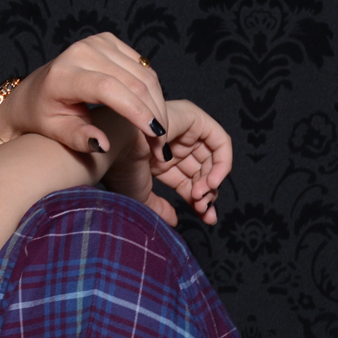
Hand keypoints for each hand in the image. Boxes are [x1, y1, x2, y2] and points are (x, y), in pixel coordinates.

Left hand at [0, 32, 168, 156]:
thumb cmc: (42, 117)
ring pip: (144, 74)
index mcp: (63, 74)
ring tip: (159, 134)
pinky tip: (152, 113)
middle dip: (153, 115)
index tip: (155, 135)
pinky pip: (142, 67)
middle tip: (161, 146)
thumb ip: (78, 138)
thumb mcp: (55, 132)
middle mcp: (81, 52)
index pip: (108, 89)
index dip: (136, 111)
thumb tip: (103, 145)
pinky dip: (152, 91)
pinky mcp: (108, 41)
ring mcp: (97, 42)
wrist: (32, 94)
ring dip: (158, 105)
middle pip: (132, 81)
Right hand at [95, 101, 229, 227]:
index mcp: (159, 158)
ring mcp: (185, 128)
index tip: (205, 217)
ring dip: (212, 181)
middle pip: (202, 171)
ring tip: (200, 196)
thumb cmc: (119, 170)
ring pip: (213, 158)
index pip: (188, 180)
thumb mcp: (142, 196)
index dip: (198, 200)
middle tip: (204, 209)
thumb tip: (173, 220)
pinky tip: (212, 181)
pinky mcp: (195, 118)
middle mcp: (174, 143)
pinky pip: (220, 140)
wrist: (114, 149)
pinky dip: (223, 162)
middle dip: (208, 193)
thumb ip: (159, 207)